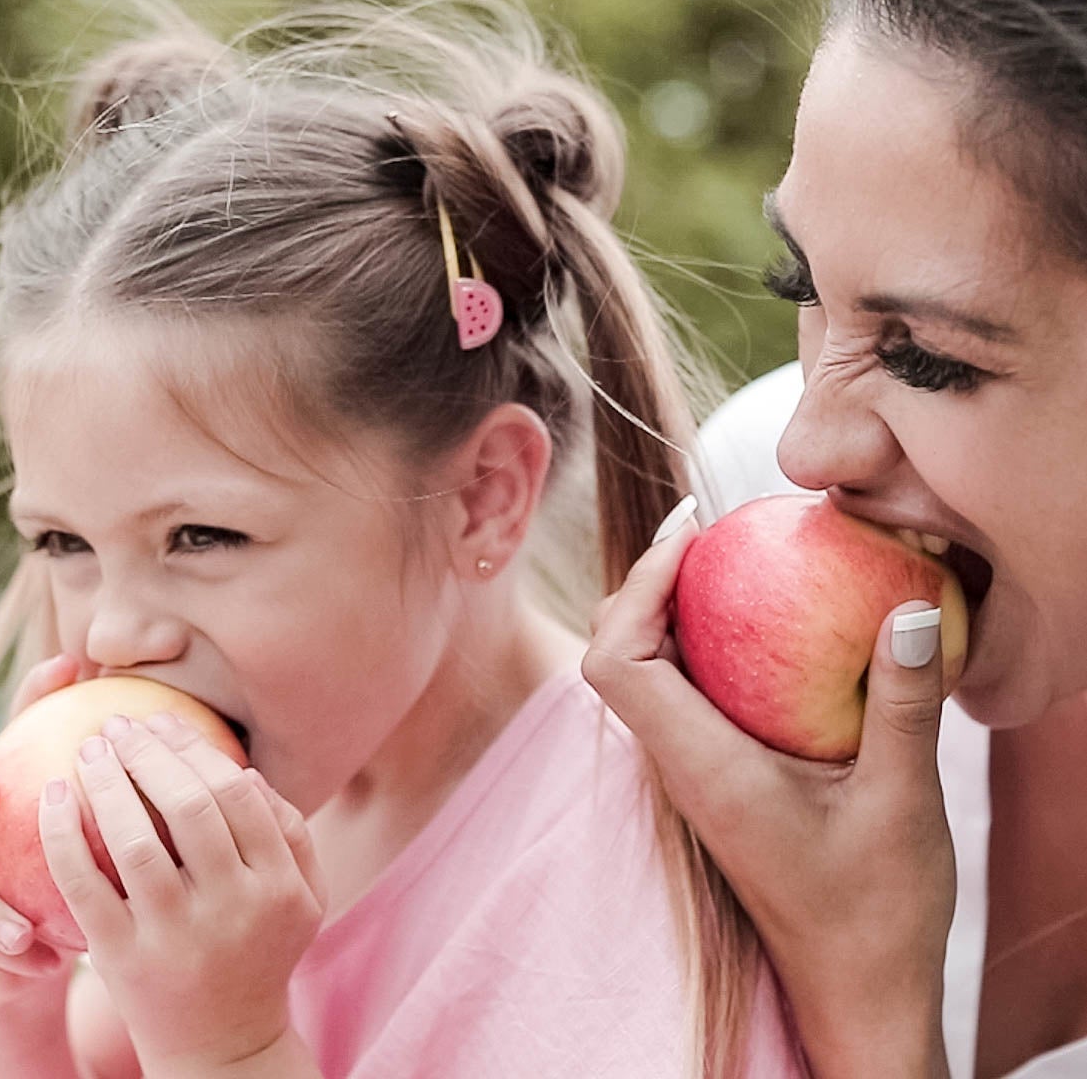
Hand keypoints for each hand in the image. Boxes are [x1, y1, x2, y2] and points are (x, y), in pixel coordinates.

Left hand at [38, 711, 325, 1074]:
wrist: (223, 1047)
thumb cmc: (262, 954)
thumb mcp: (303, 899)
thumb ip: (291, 833)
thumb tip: (244, 770)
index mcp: (278, 885)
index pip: (238, 794)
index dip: (196, 749)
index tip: (163, 721)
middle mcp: (231, 908)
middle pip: (189, 807)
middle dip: (149, 753)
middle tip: (118, 724)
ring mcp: (175, 935)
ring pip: (135, 842)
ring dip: (107, 784)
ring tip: (88, 750)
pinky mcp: (123, 959)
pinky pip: (85, 887)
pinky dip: (63, 837)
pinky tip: (53, 798)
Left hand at [582, 514, 953, 1077]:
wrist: (855, 991)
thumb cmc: (876, 915)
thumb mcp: (904, 802)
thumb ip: (905, 705)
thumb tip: (909, 608)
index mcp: (704, 770)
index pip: (617, 664)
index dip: (637, 587)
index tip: (692, 536)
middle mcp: (681, 768)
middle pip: (615, 655)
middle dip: (646, 584)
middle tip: (711, 533)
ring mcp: (692, 776)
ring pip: (644, 675)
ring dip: (669, 612)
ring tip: (728, 562)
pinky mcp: (714, 780)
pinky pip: (685, 696)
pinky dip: (703, 647)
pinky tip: (763, 626)